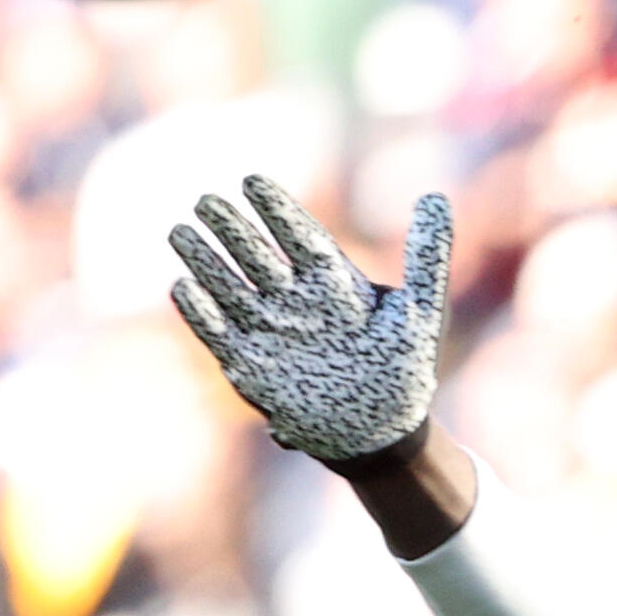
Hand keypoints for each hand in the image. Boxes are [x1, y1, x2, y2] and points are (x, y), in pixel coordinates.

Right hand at [168, 177, 452, 464]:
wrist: (382, 435)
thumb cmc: (403, 371)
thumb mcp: (422, 312)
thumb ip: (426, 255)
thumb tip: (436, 197)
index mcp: (330, 282)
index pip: (297, 236)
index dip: (275, 209)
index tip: (251, 180)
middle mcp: (294, 300)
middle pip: (256, 256)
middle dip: (231, 229)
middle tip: (207, 201)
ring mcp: (270, 330)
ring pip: (229, 287)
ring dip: (204, 261)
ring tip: (180, 230)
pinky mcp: (250, 365)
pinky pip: (218, 333)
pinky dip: (200, 314)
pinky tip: (182, 287)